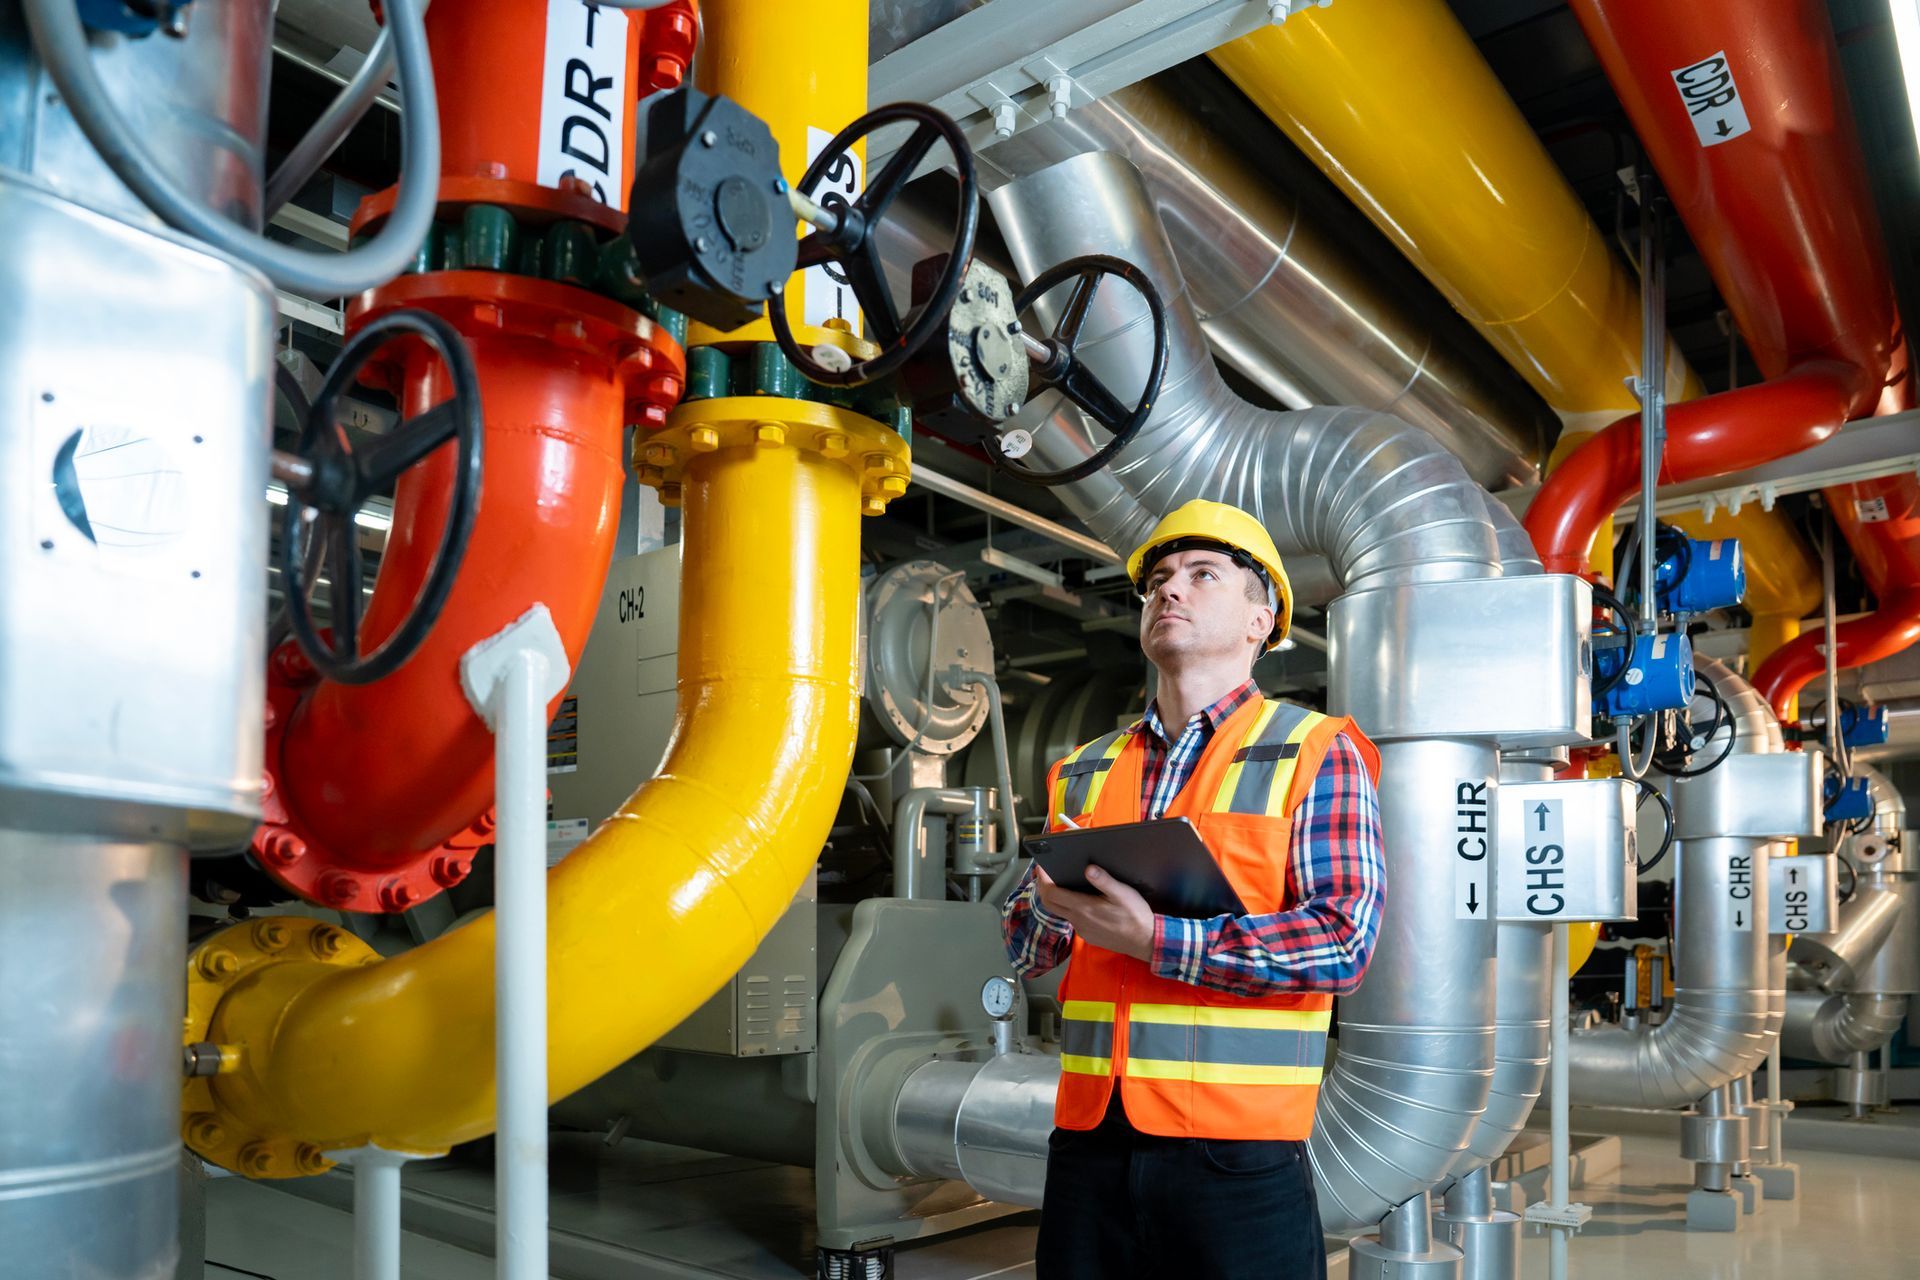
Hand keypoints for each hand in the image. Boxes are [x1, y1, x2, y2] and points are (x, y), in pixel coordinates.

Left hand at [1034, 864, 1155, 961]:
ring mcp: (1082, 930)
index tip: (1041, 867)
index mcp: (1083, 908)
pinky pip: (1072, 920)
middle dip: (1043, 887)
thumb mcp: (1122, 893)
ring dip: (1055, 898)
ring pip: (1060, 912)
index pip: (1052, 893)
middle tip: (1044, 873)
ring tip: (1060, 883)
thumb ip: (1104, 880)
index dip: (1043, 879)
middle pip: (1049, 904)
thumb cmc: (1135, 916)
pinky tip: (1078, 900)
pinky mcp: (1088, 935)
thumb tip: (1088, 868)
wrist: (1145, 941)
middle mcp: (1078, 920)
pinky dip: (1068, 908)